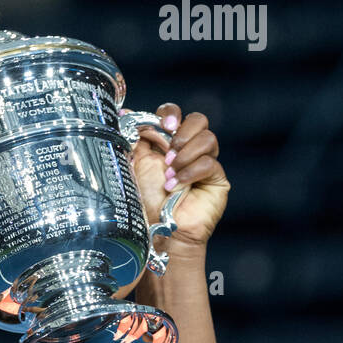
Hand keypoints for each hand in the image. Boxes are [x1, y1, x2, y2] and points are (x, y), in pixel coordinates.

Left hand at [131, 103, 229, 255]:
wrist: (158, 231)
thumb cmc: (145, 203)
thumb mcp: (134, 164)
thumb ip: (133, 138)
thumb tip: (125, 111)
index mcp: (167, 143)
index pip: (176, 114)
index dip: (171, 112)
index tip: (164, 123)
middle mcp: (188, 150)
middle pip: (199, 120)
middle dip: (183, 132)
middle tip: (169, 151)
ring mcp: (204, 163)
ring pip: (208, 139)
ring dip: (185, 155)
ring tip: (170, 173)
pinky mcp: (216, 179)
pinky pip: (209, 163)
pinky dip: (190, 173)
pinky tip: (176, 186)